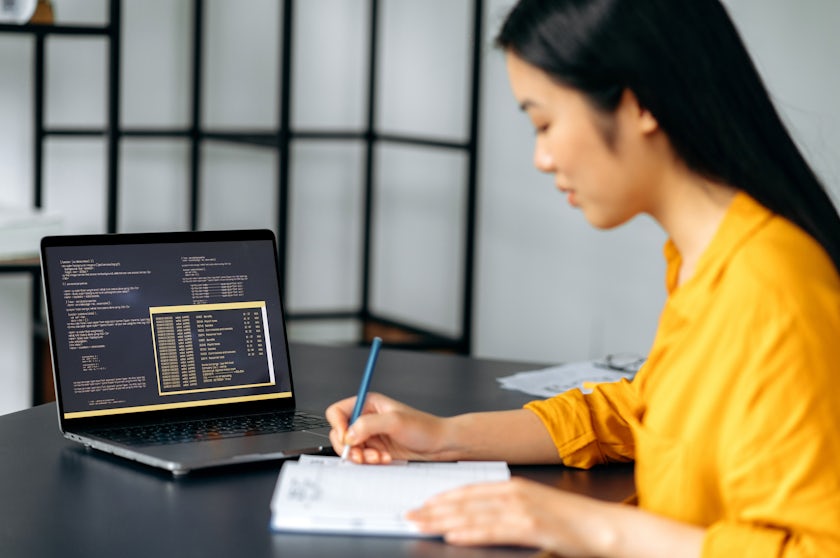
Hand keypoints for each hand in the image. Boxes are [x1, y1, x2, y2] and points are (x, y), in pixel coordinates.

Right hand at [325, 392, 450, 462]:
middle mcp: (367, 418)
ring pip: (350, 448)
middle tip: (361, 455)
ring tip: (379, 457)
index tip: (347, 438)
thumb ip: (368, 425)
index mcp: (368, 403)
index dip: (338, 425)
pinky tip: (384, 459)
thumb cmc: (424, 428)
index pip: (337, 412)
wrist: (440, 445)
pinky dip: (369, 461)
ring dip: (361, 456)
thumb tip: (349, 435)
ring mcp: (371, 435)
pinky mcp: (376, 449)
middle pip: (340, 433)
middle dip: (349, 446)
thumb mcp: (395, 422)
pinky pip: (362, 458)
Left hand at [406, 478, 616, 555]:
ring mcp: (523, 510)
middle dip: (434, 510)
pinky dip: (470, 532)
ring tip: (422, 525)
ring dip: (444, 521)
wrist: (604, 527)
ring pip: (474, 515)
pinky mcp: (532, 528)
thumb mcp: (534, 508)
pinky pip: (494, 530)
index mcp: (513, 487)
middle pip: (465, 502)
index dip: (443, 497)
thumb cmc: (570, 521)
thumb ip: (506, 509)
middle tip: (410, 515)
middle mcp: (514, 494)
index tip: (422, 504)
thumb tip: (477, 517)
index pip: (469, 490)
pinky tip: (453, 535)